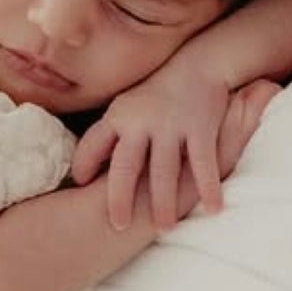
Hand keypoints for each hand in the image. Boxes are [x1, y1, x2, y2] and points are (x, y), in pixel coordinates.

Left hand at [72, 65, 281, 233]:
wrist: (199, 63)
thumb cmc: (157, 93)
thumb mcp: (126, 107)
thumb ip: (109, 135)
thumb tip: (81, 174)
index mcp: (118, 115)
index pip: (92, 145)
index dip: (83, 166)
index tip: (78, 189)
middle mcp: (142, 121)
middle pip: (125, 166)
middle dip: (119, 198)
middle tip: (118, 225)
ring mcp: (172, 125)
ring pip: (164, 170)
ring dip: (164, 202)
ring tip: (164, 227)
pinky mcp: (201, 127)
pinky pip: (203, 163)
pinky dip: (208, 187)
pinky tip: (213, 208)